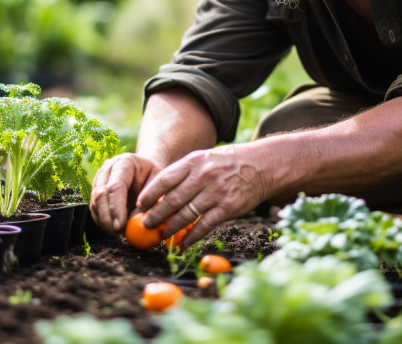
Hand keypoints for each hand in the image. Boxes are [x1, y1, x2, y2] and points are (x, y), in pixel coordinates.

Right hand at [89, 153, 162, 236]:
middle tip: (117, 233)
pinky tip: (111, 229)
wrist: (145, 168)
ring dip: (104, 221)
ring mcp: (99, 179)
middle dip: (107, 217)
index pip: (115, 186)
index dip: (116, 208)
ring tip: (117, 234)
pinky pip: (94, 208)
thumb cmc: (153, 175)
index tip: (120, 226)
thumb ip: (149, 200)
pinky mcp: (96, 189)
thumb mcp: (158, 183)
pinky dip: (101, 220)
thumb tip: (135, 222)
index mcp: (125, 163)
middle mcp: (108, 169)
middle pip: (101, 194)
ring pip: (95, 202)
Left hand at [135, 144, 270, 246]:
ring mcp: (216, 192)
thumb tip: (160, 194)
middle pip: (173, 199)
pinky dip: (191, 236)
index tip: (140, 205)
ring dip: (171, 228)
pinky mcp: (228, 208)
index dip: (150, 194)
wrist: (262, 165)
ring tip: (161, 235)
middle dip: (156, 215)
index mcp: (194, 162)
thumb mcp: (205, 158)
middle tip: (145, 225)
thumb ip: (185, 173)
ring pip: (186, 214)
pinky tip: (183, 243)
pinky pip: (204, 225)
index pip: (165, 179)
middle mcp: (204, 176)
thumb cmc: (228, 163)